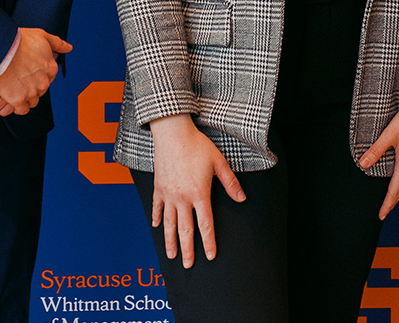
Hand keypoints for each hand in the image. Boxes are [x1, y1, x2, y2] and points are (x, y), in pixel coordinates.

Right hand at [0, 28, 72, 114]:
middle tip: (21, 81)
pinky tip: (13, 100)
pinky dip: (19, 107)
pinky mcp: (18, 99)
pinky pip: (22, 110)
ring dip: (26, 97)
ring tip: (16, 90)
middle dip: (33, 87)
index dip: (39, 76)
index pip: (49, 78)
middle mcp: (44, 82)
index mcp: (51, 68)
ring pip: (33, 101)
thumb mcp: (43, 36)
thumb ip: (58, 43)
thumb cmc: (19, 41)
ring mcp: (31, 92)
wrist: (0, 49)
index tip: (31, 73)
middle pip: (41, 90)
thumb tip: (69, 48)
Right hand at [149, 114, 245, 268]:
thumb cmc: (198, 146)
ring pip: (168, 223)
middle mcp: (182, 198)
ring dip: (170, 241)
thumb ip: (230, 183)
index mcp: (199, 194)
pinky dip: (156, 217)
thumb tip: (242, 199)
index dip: (208, 242)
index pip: (205, 224)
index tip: (210, 256)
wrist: (173, 134)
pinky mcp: (158, 187)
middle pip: (185, 230)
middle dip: (188, 249)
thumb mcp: (219, 163)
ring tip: (171, 255)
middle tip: (188, 265)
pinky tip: (156, 226)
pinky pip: (157, 207)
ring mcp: (168, 194)